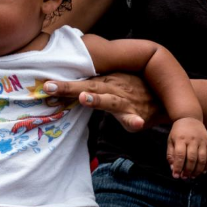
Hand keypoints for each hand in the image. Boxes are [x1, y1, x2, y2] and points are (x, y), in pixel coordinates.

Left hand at [42, 72, 164, 131]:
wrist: (163, 95)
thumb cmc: (133, 89)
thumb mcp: (112, 84)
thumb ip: (92, 87)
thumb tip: (66, 91)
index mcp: (104, 83)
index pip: (80, 83)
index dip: (62, 85)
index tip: (42, 85)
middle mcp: (113, 89)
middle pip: (88, 88)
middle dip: (70, 88)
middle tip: (50, 87)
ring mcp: (125, 102)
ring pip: (110, 101)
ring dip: (98, 100)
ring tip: (84, 99)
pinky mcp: (137, 115)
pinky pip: (136, 120)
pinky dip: (135, 121)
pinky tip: (136, 124)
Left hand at [167, 118, 206, 178]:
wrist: (190, 118)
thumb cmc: (178, 133)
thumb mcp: (170, 141)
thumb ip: (171, 155)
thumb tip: (173, 169)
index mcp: (180, 139)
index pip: (179, 155)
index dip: (178, 167)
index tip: (176, 176)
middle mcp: (192, 140)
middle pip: (192, 158)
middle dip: (188, 170)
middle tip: (184, 177)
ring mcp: (202, 141)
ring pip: (202, 158)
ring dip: (198, 170)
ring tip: (193, 176)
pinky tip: (204, 171)